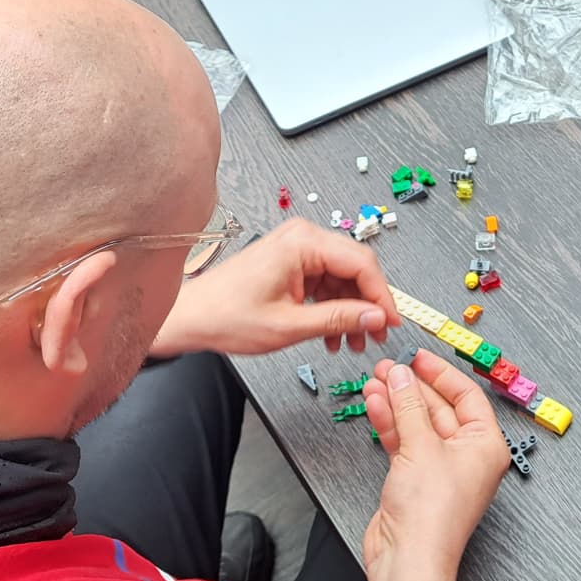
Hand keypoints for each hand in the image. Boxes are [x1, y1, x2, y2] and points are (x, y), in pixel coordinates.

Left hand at [153, 218, 400, 356]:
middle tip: (375, 336)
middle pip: (355, 269)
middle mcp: (302, 238)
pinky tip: (332, 334)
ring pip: (342, 279)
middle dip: (366, 306)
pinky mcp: (291, 262)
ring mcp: (297, 249)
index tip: (390, 322)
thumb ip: (339, 319)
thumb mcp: (289, 325)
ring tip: (351, 342)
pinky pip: (325, 282)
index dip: (381, 296)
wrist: (190, 317)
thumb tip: (376, 316)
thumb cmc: (225, 315)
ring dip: (349, 311)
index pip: (362, 263)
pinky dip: (332, 308)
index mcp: (303, 243)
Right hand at [361, 353, 509, 580]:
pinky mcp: (415, 480)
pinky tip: (375, 403)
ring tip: (376, 380)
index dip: (442, 374)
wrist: (408, 559)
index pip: (467, 396)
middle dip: (413, 387)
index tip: (419, 358)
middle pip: (440, 408)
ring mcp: (440, 469)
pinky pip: (404, 441)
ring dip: (397, 402)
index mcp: (486, 446)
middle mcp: (467, 457)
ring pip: (418, 424)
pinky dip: (390, 423)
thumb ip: (409, 406)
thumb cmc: (432, 517)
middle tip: (390, 368)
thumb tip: (402, 377)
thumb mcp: (421, 446)